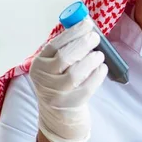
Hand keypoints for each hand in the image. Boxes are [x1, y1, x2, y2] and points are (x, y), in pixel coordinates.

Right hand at [29, 19, 107, 141]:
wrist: (58, 117)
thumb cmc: (61, 85)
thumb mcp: (55, 68)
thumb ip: (66, 50)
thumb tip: (86, 27)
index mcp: (39, 65)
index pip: (54, 45)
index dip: (72, 33)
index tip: (87, 24)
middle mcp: (44, 79)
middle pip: (65, 58)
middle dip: (83, 44)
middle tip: (96, 37)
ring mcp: (57, 93)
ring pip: (76, 73)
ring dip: (91, 60)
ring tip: (100, 55)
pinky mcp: (71, 104)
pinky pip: (88, 87)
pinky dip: (98, 75)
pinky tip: (102, 68)